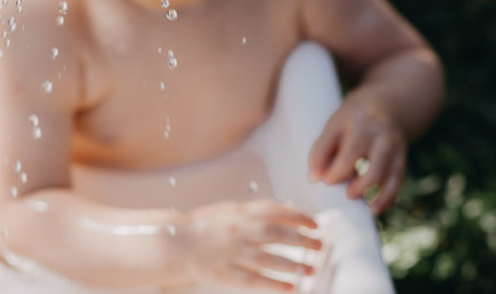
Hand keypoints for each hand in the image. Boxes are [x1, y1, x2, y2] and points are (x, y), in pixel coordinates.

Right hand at [186, 200, 321, 290]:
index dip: (298, 216)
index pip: (276, 211)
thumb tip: (287, 209)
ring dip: (292, 264)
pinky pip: (254, 280)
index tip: (314, 224)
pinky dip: (273, 284)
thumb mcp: (230, 210)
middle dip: (301, 240)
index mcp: (239, 213)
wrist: (176, 244)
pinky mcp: (226, 274)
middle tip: (319, 245)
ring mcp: (232, 253)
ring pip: (268, 259)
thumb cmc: (205, 227)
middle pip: (276, 234)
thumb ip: (256, 211)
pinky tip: (289, 287)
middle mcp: (238, 231)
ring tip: (310, 269)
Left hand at [309, 94, 406, 213]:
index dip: (336, 173)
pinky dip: (388, 198)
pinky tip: (374, 208)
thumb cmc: (349, 123)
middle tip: (347, 195)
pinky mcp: (402, 160)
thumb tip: (314, 178)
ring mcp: (393, 148)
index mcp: (358, 125)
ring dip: (378, 197)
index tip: (325, 182)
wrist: (383, 107)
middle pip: (374, 168)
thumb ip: (321, 151)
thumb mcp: (333, 127)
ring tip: (366, 208)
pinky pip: (397, 183)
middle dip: (360, 186)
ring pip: (389, 178)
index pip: (349, 154)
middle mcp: (379, 137)